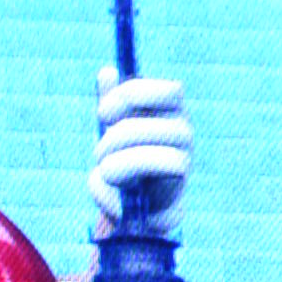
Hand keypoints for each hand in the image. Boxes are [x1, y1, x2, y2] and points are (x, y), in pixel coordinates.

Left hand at [92, 70, 190, 228]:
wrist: (134, 209)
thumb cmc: (123, 162)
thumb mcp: (113, 129)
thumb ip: (111, 101)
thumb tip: (107, 72)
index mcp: (171, 113)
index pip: (171, 91)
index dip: (134, 95)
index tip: (103, 113)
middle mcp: (183, 134)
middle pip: (157, 125)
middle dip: (119, 137)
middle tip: (97, 151)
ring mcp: (184, 163)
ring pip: (160, 155)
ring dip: (122, 163)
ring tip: (104, 170)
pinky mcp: (177, 195)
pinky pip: (153, 187)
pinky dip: (124, 182)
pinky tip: (113, 187)